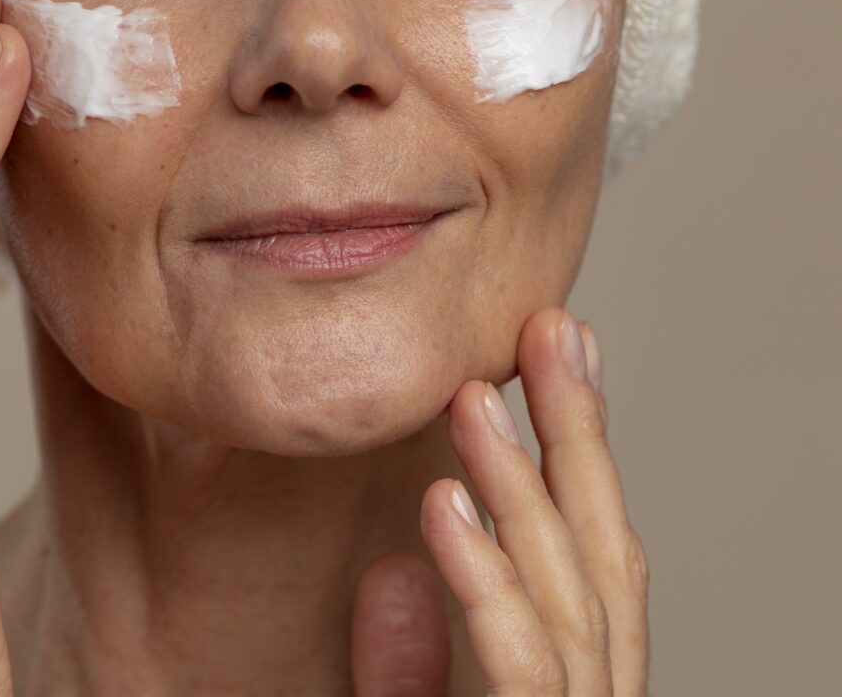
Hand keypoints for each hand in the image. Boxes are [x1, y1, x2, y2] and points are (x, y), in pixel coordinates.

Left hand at [351, 308, 647, 695]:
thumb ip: (408, 664)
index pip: (586, 548)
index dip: (578, 448)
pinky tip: (446, 499)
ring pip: (564, 587)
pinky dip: (485, 575)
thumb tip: (391, 576)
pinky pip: (521, 660)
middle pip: (597, 546)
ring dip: (520, 482)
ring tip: (476, 395)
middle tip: (552, 327)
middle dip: (577, 431)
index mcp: (573, 676)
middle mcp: (593, 689)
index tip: (564, 357)